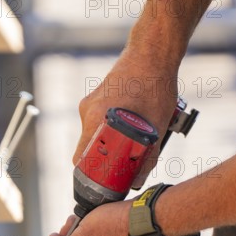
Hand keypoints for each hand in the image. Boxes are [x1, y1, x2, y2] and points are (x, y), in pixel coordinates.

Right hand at [73, 48, 178, 187]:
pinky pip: (99, 122)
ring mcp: (90, 103)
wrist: (152, 53)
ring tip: (130, 143)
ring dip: (108, 144)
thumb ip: (146, 158)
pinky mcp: (97, 98)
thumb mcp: (156, 128)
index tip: (101, 183)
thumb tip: (137, 181)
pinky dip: (110, 130)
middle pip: (86, 149)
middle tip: (119, 169)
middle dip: (101, 161)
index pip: (80, 158)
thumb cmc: (155, 87)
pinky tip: (130, 126)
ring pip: (94, 136)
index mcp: (95, 118)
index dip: (89, 174)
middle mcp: (87, 111)